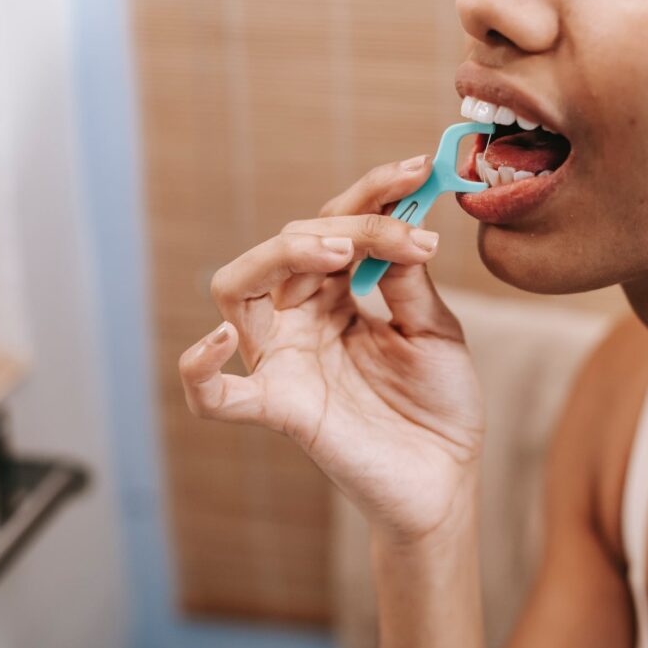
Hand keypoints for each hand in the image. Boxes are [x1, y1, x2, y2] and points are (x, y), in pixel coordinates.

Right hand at [178, 155, 484, 541]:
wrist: (447, 478)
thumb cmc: (439, 404)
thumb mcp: (434, 328)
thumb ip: (405, 278)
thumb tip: (393, 223)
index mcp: (339, 295)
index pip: (337, 226)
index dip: (373, 193)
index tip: (418, 169)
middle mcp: (302, 319)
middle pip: (290, 243)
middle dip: (350, 223)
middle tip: (410, 236)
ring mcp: (285, 360)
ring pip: (239, 287)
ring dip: (283, 254)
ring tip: (341, 252)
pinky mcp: (280, 408)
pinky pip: (215, 394)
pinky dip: (200, 369)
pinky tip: (218, 341)